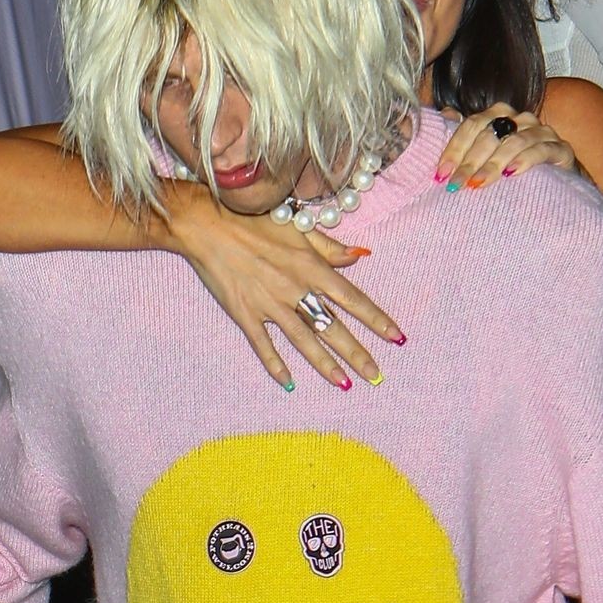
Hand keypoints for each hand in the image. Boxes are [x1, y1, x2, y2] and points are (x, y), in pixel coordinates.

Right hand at [165, 188, 405, 392]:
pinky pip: (263, 344)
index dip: (376, 319)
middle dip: (357, 353)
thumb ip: (329, 246)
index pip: (352, 298)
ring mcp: (269, 305)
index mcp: (311, 266)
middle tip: (376, 376)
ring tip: (346, 384)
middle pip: (333, 327)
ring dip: (325, 365)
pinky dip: (275, 364)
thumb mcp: (296, 226)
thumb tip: (359, 256)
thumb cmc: (252, 218)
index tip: (396, 338)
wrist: (206, 224)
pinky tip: (288, 382)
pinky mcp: (245, 314)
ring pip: (304, 341)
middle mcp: (295, 289)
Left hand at [435, 101, 575, 189]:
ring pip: (514, 142)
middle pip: (491, 134)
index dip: (454, 148)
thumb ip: (466, 136)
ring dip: (493, 164)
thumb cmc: (514, 170)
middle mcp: (521, 119)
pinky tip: (511, 174)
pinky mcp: (561, 150)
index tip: (441, 174)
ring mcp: (542, 133)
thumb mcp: (487, 157)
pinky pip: (542, 150)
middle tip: (456, 185)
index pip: (472, 125)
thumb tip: (445, 115)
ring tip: (478, 183)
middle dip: (470, 162)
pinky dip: (525, 161)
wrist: (557, 184)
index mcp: (499, 116)